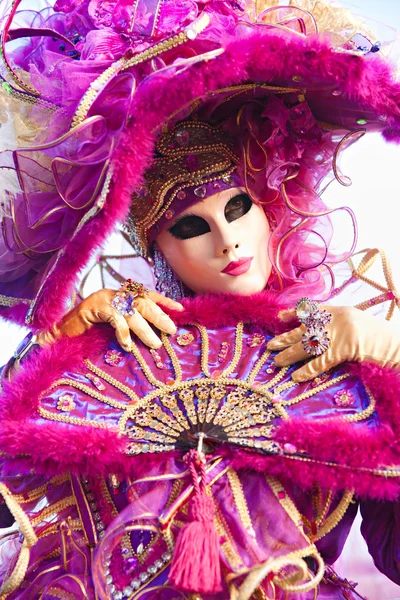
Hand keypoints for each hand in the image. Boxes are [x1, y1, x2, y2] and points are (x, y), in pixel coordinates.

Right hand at [38, 288, 182, 349]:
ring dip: (145, 329)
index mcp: (121, 296)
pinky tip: (128, 346)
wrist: (60, 332)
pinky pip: (115, 318)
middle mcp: (115, 293)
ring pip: (131, 311)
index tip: (180, 309)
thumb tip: (155, 336)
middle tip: (171, 330)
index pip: (147, 295)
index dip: (164, 301)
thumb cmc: (89, 332)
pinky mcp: (93, 307)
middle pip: (143, 301)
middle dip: (159, 316)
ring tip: (155, 344)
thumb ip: (131, 326)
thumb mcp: (114, 327)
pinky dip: (123, 332)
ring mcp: (104, 299)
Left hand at [267, 305, 399, 382]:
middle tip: (270, 345)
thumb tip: (318, 330)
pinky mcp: (341, 350)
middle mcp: (333, 320)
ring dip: (290, 355)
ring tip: (277, 362)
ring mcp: (336, 335)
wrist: (392, 342)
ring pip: (306, 345)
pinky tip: (296, 376)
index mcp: (337, 310)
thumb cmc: (377, 334)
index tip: (279, 317)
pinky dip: (307, 370)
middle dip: (285, 338)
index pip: (310, 310)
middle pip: (303, 330)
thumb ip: (337, 322)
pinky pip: (320, 362)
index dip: (294, 314)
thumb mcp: (356, 320)